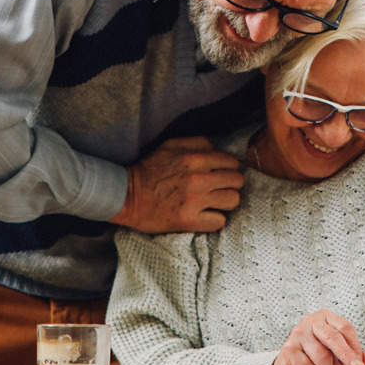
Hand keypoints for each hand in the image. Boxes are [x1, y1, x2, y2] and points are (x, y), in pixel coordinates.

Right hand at [110, 137, 243, 233]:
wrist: (127, 195)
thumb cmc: (150, 169)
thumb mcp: (171, 145)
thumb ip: (198, 143)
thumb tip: (218, 150)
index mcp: (196, 158)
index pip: (233, 162)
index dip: (228, 168)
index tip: (220, 174)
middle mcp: (199, 178)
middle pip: (237, 182)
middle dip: (230, 184)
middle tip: (218, 189)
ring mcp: (196, 200)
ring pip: (233, 201)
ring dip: (225, 202)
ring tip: (213, 202)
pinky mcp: (189, 220)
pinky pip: (220, 221)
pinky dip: (214, 219)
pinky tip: (205, 215)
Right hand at [272, 309, 364, 364]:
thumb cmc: (315, 358)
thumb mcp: (337, 355)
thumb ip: (353, 355)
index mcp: (325, 317)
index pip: (344, 327)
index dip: (354, 345)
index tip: (360, 362)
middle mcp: (311, 321)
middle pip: (333, 336)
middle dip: (346, 355)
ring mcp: (298, 333)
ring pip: (321, 355)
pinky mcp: (288, 349)